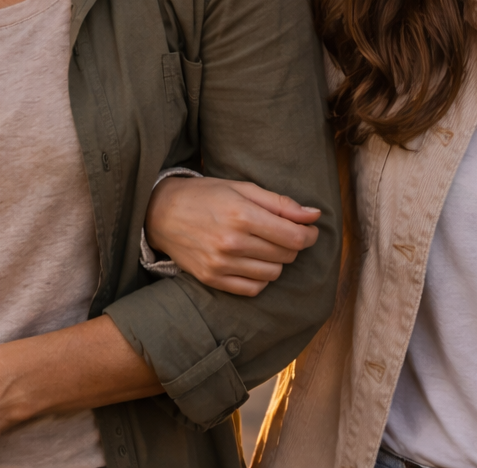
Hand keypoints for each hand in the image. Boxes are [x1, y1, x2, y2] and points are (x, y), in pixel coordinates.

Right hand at [146, 176, 320, 295]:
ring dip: (276, 260)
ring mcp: (221, 264)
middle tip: (282, 232)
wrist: (162, 212)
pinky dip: (260, 278)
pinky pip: (253, 289)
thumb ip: (281, 203)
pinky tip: (253, 261)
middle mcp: (232, 243)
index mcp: (243, 215)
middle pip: (286, 255)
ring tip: (264, 245)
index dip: (309, 234)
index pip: (294, 237)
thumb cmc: (206, 196)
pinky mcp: (212, 279)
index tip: (308, 229)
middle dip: (292, 244)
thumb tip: (314, 215)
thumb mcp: (243, 188)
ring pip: (273, 273)